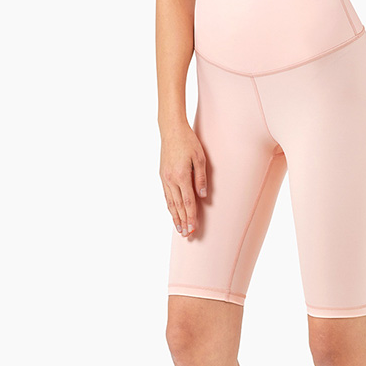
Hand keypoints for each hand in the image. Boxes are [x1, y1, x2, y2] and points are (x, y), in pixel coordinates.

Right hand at [159, 121, 206, 235]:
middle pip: (178, 206)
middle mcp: (171, 180)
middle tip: (187, 235)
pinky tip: (173, 213)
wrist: (171, 129)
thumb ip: (201, 178)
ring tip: (179, 229)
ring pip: (170, 203)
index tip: (193, 228)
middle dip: (183, 222)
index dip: (191, 217)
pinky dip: (170, 207)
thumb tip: (203, 195)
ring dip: (175, 218)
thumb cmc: (188, 141)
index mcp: (181, 176)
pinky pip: (166, 196)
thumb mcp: (199, 158)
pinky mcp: (162, 176)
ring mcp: (165, 178)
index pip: (188, 202)